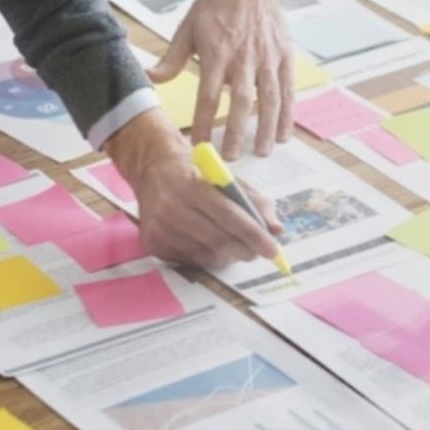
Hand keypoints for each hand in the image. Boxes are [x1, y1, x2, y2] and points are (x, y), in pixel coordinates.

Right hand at [105, 112, 284, 267]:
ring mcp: (159, 228)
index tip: (274, 250)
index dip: (254, 235)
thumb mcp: (227, 177)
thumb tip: (277, 229)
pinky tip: (212, 245)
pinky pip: (190, 260)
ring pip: (205, 255)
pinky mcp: (152, 243)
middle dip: (246, 250)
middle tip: (260, 251)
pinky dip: (208, 256)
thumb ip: (254, 201)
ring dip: (229, 255)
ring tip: (237, 246)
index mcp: (192, 185)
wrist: (153, 168)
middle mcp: (172, 207)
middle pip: (219, 240)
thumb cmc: (197, 172)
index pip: (230, 216)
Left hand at [150, 0, 291, 157]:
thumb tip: (150, 79)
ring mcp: (267, 57)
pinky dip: (287, 113)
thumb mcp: (188, 28)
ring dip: (265, 127)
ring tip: (261, 152)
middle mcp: (244, 58)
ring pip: (269, 98)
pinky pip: (287, 89)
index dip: (203, 123)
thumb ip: (172, 58)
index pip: (208, 95)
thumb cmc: (215, 6)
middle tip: (230, 158)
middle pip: (241, 101)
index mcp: (217, 53)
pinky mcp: (284, 56)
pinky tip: (282, 133)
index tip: (198, 146)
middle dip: (235, 132)